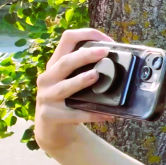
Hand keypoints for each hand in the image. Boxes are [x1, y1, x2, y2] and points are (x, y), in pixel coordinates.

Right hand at [33, 28, 118, 152]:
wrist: (52, 130)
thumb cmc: (67, 100)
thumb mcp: (70, 81)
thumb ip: (85, 69)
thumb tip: (119, 60)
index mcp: (55, 65)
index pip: (67, 39)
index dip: (86, 34)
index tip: (106, 40)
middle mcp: (47, 78)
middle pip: (65, 62)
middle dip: (84, 55)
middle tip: (104, 53)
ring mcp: (46, 97)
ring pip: (65, 87)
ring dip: (81, 81)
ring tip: (96, 76)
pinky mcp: (50, 115)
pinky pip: (74, 114)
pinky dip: (92, 114)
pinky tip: (107, 115)